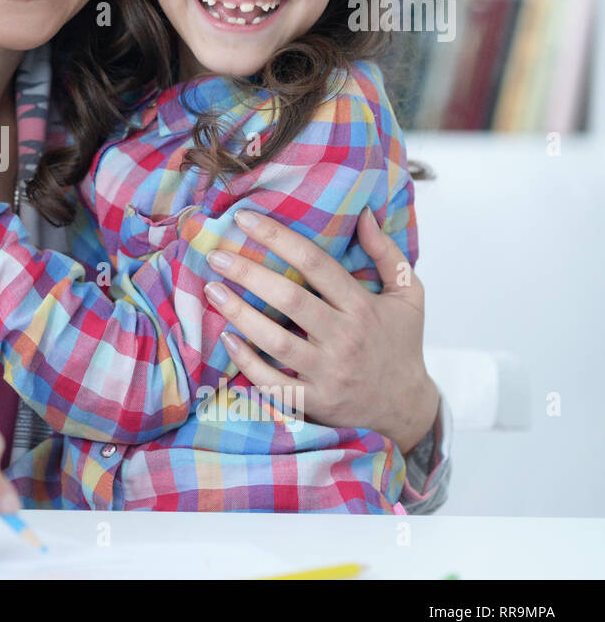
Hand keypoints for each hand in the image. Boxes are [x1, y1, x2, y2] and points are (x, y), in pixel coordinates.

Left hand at [204, 206, 438, 452]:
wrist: (407, 407)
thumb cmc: (401, 344)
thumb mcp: (409, 295)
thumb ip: (387, 253)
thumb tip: (366, 214)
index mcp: (362, 306)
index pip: (315, 263)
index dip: (278, 237)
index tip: (245, 219)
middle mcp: (345, 337)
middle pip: (289, 299)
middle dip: (248, 273)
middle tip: (216, 256)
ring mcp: (329, 371)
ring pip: (276, 340)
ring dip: (239, 314)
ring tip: (212, 290)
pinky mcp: (316, 401)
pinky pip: (274, 382)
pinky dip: (247, 362)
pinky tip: (227, 339)